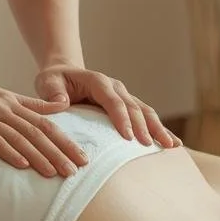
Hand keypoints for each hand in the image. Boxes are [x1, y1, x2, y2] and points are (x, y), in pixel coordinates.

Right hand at [0, 81, 87, 177]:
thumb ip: (24, 104)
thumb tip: (57, 109)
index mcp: (8, 99)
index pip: (44, 120)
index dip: (65, 138)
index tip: (82, 155)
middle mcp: (1, 105)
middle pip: (38, 129)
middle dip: (61, 150)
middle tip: (79, 168)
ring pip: (20, 137)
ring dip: (40, 156)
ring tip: (57, 173)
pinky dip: (9, 152)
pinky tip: (23, 165)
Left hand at [35, 64, 181, 148]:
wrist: (64, 74)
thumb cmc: (54, 81)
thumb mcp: (47, 82)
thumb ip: (53, 92)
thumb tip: (62, 103)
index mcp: (97, 81)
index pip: (113, 100)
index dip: (121, 118)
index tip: (127, 137)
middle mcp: (115, 87)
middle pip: (134, 107)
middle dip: (144, 126)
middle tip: (151, 146)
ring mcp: (124, 96)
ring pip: (145, 111)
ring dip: (158, 128)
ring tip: (171, 145)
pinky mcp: (128, 106)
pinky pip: (145, 117)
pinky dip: (158, 129)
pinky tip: (171, 143)